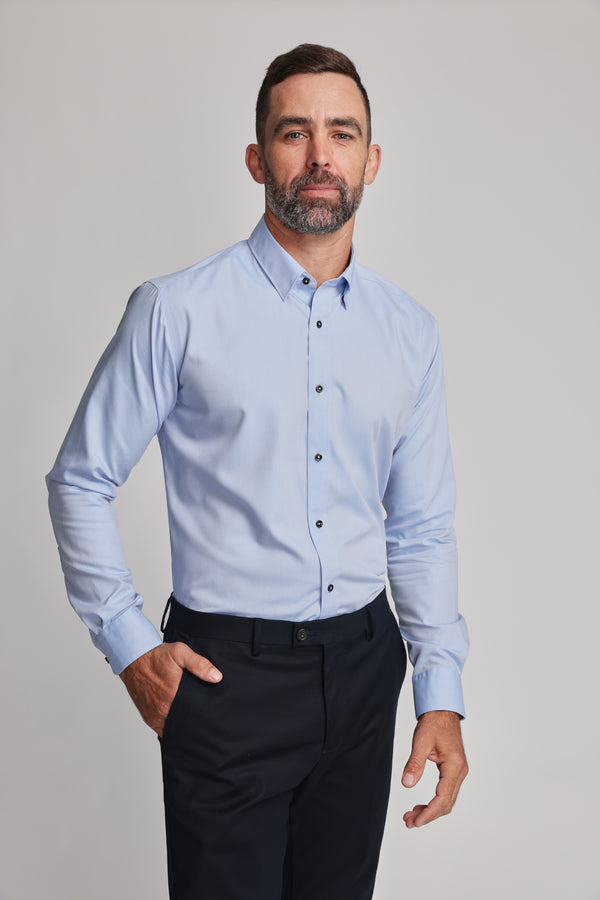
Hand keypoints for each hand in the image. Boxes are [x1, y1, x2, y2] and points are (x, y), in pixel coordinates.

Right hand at [119, 643, 221, 736]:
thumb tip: (216, 677)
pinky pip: (164, 729)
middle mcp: (164, 709)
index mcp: (174, 694)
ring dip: (184, 724)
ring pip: (176, 728)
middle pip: (187, 722)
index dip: (206, 713)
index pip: (196, 712)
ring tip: (195, 718)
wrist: (134, 660)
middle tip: (207, 716)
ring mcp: (156, 716)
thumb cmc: (156, 656)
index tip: (213, 712)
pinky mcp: (150, 718)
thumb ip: (199, 664)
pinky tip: (181, 721)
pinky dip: (173, 727)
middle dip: (197, 720)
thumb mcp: (180, 652)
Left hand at [401, 709, 467, 827]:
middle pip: (447, 803)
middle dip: (428, 815)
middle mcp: (460, 771)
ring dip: (431, 810)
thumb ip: (414, 763)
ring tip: (411, 816)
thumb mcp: (421, 741)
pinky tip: (421, 805)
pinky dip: (434, 801)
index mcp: (454, 766)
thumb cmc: (434, 723)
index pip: (443, 797)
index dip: (430, 812)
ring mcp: (458, 772)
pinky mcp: (453, 770)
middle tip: (409, 821)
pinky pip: (446, 792)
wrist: (443, 711)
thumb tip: (407, 784)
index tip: (416, 821)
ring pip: (447, 799)